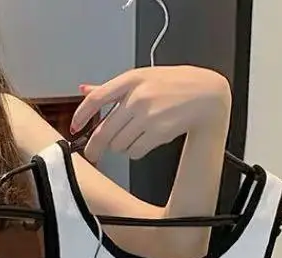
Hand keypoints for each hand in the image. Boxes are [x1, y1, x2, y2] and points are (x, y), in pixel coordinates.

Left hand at [70, 66, 231, 164]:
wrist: (206, 95)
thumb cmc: (173, 85)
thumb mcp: (143, 78)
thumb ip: (112, 88)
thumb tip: (84, 89)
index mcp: (132, 79)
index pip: (96, 98)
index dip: (81, 116)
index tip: (75, 128)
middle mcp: (138, 97)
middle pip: (103, 131)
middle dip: (95, 147)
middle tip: (92, 154)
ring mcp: (148, 116)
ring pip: (118, 145)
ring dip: (122, 146)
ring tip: (136, 135)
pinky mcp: (158, 132)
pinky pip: (134, 152)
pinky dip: (135, 151)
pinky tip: (146, 140)